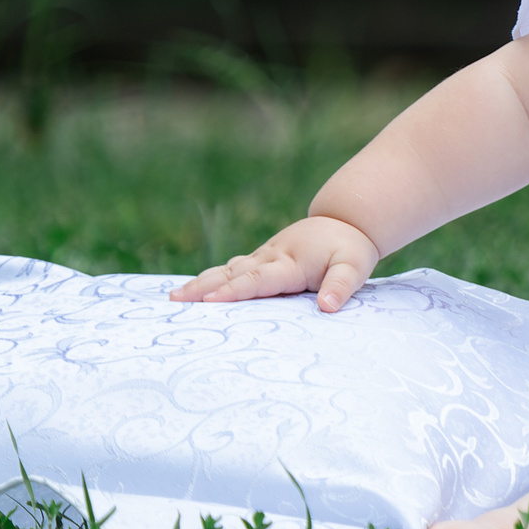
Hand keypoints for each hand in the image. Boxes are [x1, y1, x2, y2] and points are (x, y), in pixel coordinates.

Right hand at [168, 215, 380, 311]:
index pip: (259, 279)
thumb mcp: (355, 267)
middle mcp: (271, 258)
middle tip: (175, 300)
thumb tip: (328, 307)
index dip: (235, 291)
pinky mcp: (260, 259)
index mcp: (291, 263)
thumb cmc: (350, 249)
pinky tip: (192, 290)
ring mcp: (263, 257)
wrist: (346, 222)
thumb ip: (341, 286)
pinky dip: (210, 278)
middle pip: (233, 274)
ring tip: (173, 297)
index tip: (210, 301)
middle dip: (204, 287)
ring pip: (227, 270)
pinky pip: (231, 269)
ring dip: (201, 283)